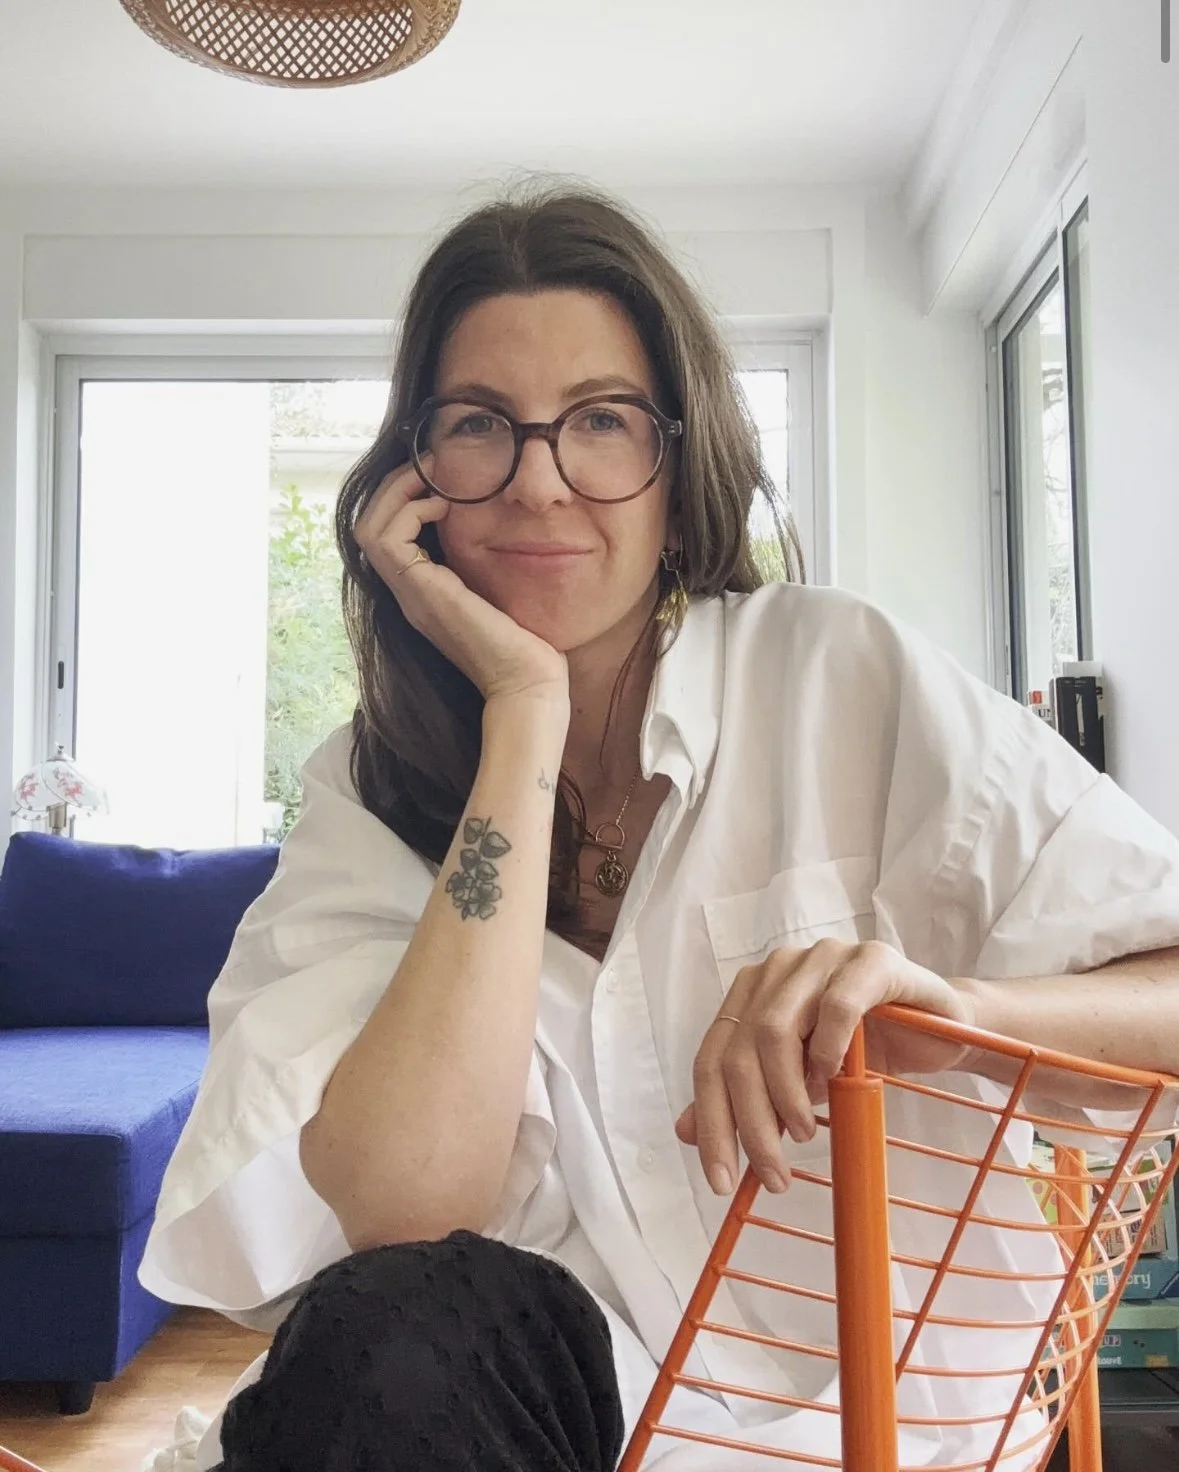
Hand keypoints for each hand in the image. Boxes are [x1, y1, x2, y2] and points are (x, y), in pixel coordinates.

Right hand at [355, 456, 569, 705]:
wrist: (529, 684)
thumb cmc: (528, 645)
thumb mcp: (503, 590)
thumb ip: (489, 564)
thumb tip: (502, 524)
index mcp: (425, 593)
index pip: (387, 535)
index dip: (404, 498)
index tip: (442, 476)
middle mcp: (410, 594)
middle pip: (368, 527)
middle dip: (395, 486)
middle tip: (432, 463)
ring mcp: (411, 596)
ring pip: (369, 529)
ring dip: (399, 492)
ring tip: (437, 478)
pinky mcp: (422, 595)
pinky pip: (388, 539)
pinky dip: (410, 510)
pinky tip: (446, 504)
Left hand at [674, 939, 977, 1195]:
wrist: (942, 1028)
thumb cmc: (868, 1050)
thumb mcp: (800, 1081)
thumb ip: (748, 1097)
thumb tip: (686, 1131)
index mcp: (753, 992)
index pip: (713, 1057)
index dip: (711, 1120)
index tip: (721, 1182)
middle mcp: (780, 967)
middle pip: (739, 1049)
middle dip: (750, 1121)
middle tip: (773, 1175)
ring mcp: (824, 956)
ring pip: (775, 1029)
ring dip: (785, 1093)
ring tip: (802, 1132)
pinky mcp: (872, 960)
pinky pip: (837, 1006)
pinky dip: (827, 1050)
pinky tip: (834, 1080)